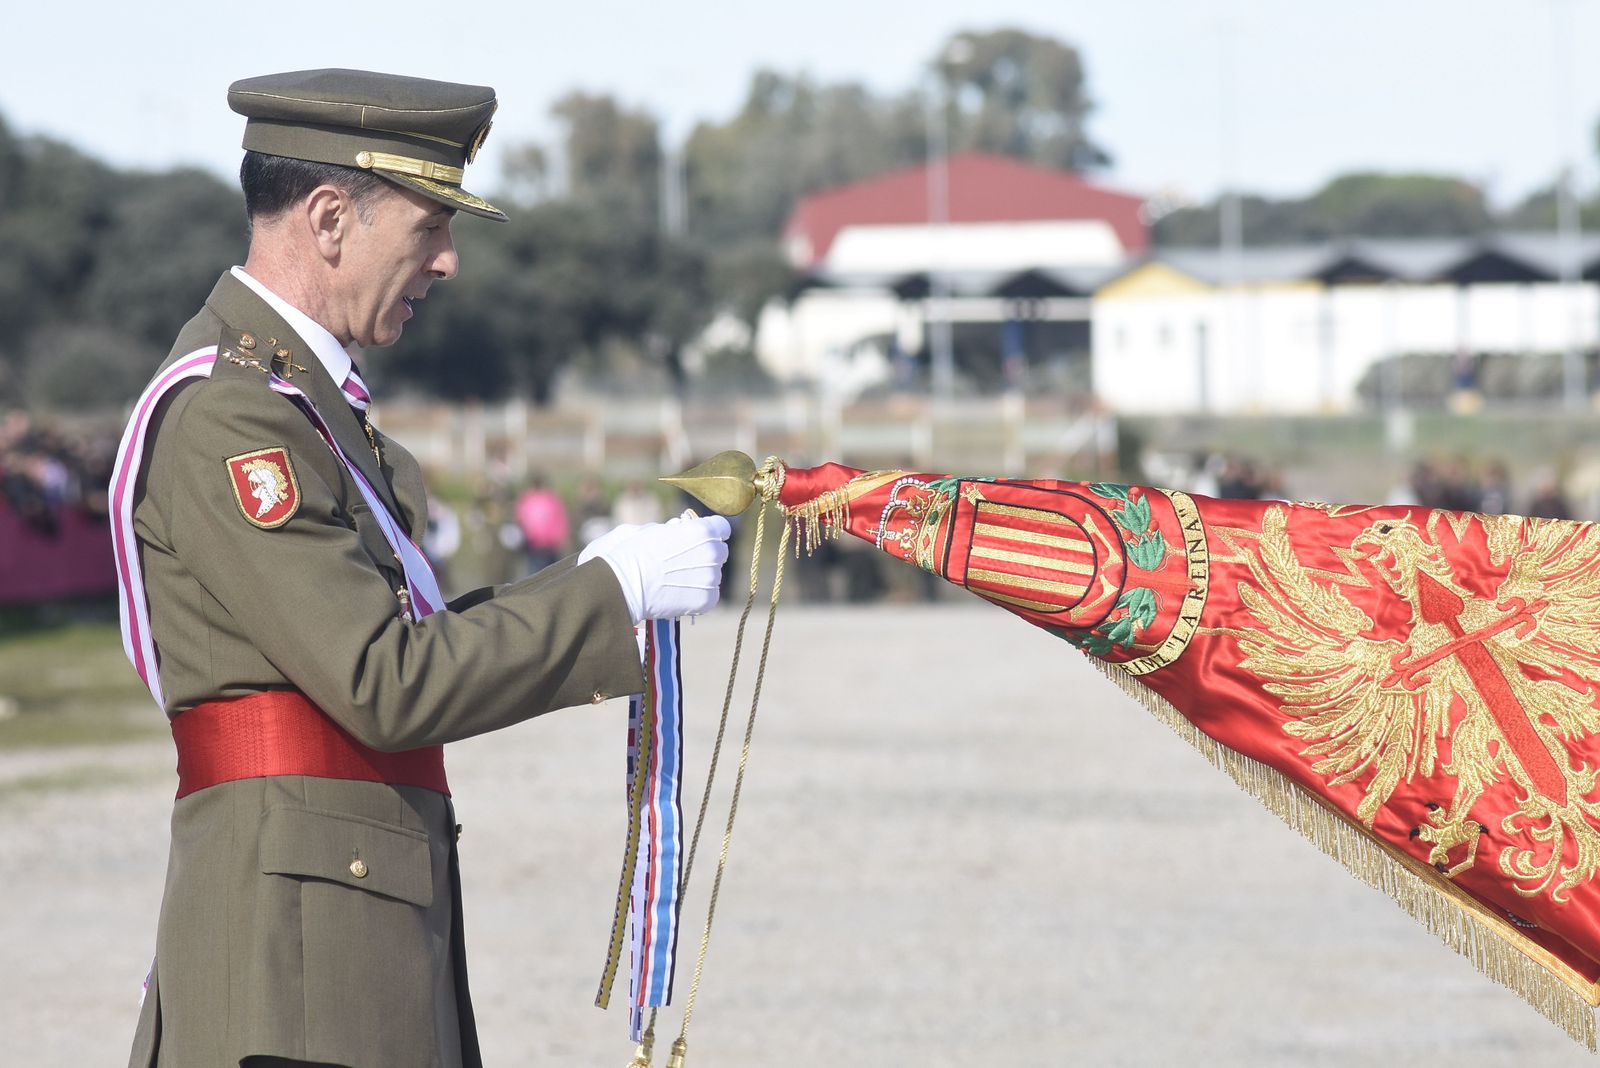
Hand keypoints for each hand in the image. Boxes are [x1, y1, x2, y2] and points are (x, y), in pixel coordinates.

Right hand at [585, 514, 731, 622]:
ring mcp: (712, 577)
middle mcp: (713, 552)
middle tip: (685, 562)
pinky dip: (698, 595)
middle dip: (706, 555)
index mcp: (703, 530)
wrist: (626, 583)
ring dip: (702, 576)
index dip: (711, 533)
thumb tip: (683, 529)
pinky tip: (679, 593)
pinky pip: (710, 595)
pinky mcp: (707, 599)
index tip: (700, 540)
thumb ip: (678, 529)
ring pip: (714, 575)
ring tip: (676, 580)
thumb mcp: (657, 529)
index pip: (722, 528)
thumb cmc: (635, 552)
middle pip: (720, 552)